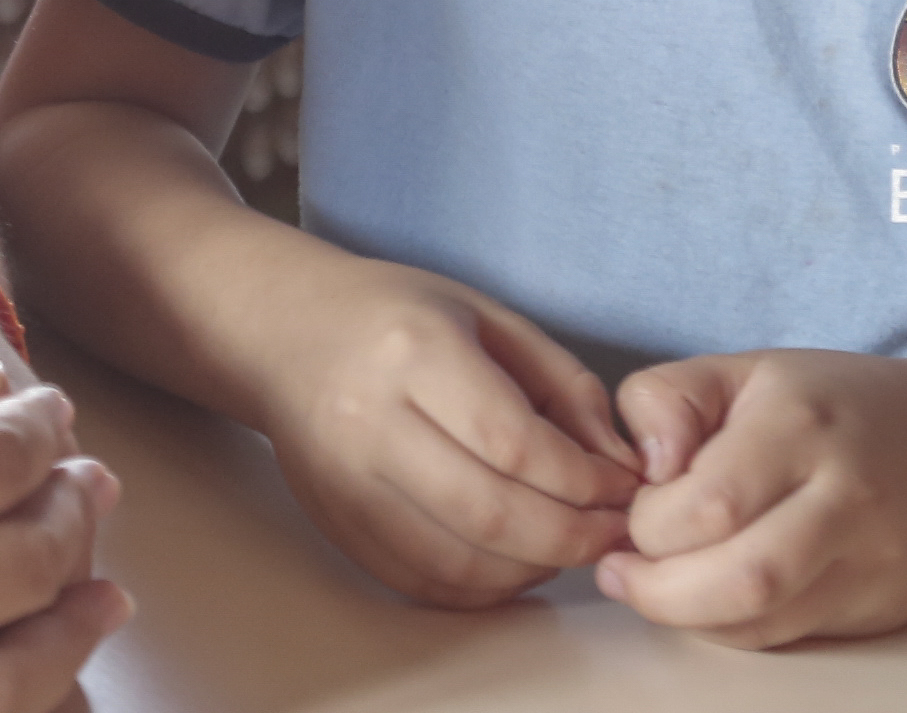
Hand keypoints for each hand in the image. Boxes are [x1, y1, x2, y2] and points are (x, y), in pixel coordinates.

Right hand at [251, 257, 639, 606]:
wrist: (285, 332)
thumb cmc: (398, 317)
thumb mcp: (490, 319)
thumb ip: (564, 386)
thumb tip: (619, 465)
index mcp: (413, 351)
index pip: (514, 444)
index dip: (583, 481)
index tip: (620, 486)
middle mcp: (370, 420)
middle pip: (490, 514)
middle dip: (570, 537)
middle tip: (611, 532)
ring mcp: (343, 480)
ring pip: (456, 562)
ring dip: (532, 571)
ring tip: (568, 548)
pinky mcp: (334, 523)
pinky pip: (419, 582)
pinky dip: (481, 589)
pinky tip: (514, 563)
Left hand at [600, 349, 906, 647]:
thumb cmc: (826, 405)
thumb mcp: (741, 371)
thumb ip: (666, 399)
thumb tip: (639, 468)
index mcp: (799, 426)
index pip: (708, 504)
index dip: (648, 522)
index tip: (630, 510)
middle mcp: (845, 497)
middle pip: (741, 578)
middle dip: (658, 589)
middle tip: (620, 570)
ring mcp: (872, 561)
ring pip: (764, 621)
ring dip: (686, 616)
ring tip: (651, 587)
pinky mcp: (881, 606)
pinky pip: (787, 636)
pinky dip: (729, 627)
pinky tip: (704, 598)